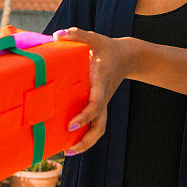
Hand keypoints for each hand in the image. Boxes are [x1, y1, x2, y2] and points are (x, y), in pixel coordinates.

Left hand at [53, 28, 135, 154]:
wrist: (128, 56)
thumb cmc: (108, 48)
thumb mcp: (95, 38)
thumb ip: (78, 34)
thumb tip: (57, 35)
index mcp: (101, 83)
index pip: (95, 104)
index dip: (85, 116)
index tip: (71, 125)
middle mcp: (103, 97)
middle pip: (99, 126)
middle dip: (86, 140)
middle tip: (68, 148)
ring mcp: (103, 103)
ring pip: (98, 129)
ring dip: (86, 143)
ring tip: (67, 152)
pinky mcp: (100, 105)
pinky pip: (94, 124)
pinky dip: (85, 136)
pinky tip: (70, 142)